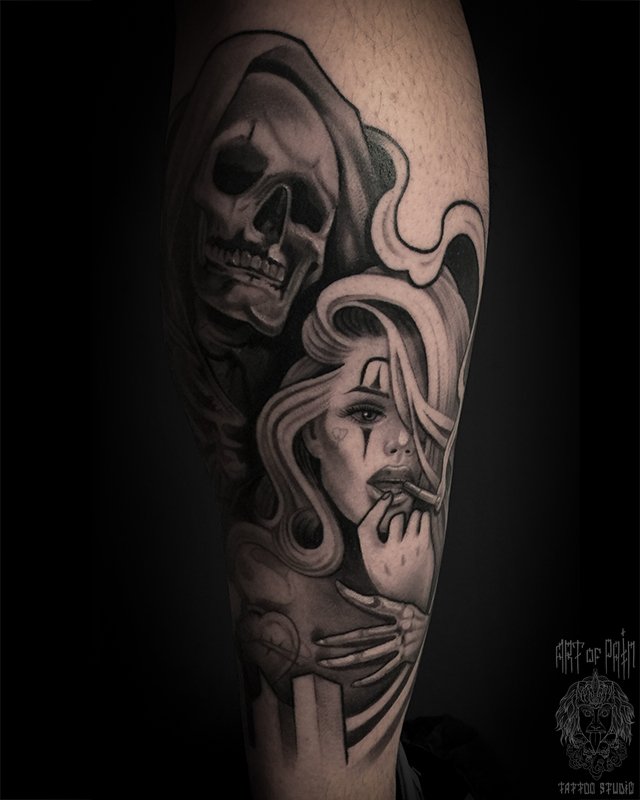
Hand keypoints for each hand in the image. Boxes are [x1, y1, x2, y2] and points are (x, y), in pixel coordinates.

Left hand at [316, 582, 427, 685]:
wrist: (439, 629)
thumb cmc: (415, 614)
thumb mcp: (403, 603)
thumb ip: (382, 602)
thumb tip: (357, 593)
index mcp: (399, 611)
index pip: (373, 603)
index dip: (356, 595)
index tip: (339, 588)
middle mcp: (399, 630)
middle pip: (363, 635)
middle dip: (339, 639)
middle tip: (318, 641)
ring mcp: (402, 647)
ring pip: (368, 655)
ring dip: (345, 660)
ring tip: (326, 663)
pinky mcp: (406, 659)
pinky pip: (385, 671)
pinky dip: (370, 679)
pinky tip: (355, 683)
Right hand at [357, 493, 434, 609]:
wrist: (407, 599)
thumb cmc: (387, 574)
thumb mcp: (370, 560)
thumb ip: (370, 535)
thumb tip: (385, 499)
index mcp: (373, 557)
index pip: (367, 525)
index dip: (377, 507)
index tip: (387, 496)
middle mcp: (391, 552)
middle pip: (395, 518)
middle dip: (398, 519)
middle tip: (400, 528)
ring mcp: (410, 549)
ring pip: (412, 516)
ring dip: (412, 517)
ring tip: (411, 526)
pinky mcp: (425, 548)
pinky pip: (424, 519)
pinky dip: (423, 517)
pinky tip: (421, 522)